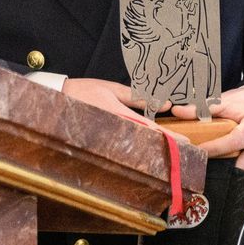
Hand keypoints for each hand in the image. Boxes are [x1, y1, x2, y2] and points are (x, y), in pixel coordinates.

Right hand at [62, 78, 188, 143]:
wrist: (57, 98)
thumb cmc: (84, 91)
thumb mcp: (111, 89)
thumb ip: (137, 97)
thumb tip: (163, 103)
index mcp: (118, 114)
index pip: (149, 128)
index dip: (168, 136)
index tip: (185, 142)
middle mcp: (114, 129)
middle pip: (145, 142)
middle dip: (165, 147)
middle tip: (185, 153)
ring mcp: (107, 138)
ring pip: (135, 148)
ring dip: (153, 151)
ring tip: (171, 155)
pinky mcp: (101, 142)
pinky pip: (122, 148)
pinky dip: (137, 151)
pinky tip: (147, 153)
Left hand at [170, 87, 243, 171]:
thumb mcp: (225, 102)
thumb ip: (202, 108)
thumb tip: (176, 111)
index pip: (234, 142)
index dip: (215, 147)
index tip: (196, 149)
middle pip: (239, 164)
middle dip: (219, 167)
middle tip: (196, 164)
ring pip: (241, 173)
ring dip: (223, 171)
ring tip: (202, 167)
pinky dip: (230, 170)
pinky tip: (215, 166)